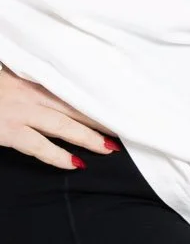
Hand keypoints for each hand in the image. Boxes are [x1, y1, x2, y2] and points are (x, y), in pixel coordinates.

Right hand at [0, 67, 114, 169]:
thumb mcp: (14, 80)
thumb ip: (36, 85)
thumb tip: (63, 94)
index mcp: (34, 80)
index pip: (73, 90)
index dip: (96, 100)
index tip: (118, 107)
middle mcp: (30, 93)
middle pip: (74, 106)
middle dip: (101, 120)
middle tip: (124, 129)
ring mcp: (20, 112)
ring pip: (62, 125)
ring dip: (88, 138)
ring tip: (108, 148)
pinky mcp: (7, 131)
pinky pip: (38, 145)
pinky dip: (58, 156)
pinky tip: (74, 163)